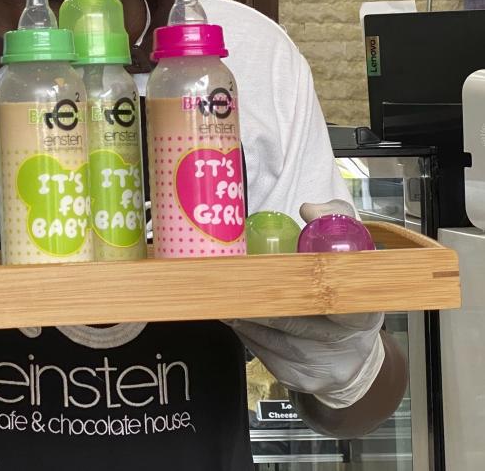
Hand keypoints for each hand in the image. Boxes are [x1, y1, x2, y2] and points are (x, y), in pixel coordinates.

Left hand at [228, 200, 384, 408]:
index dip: (308, 282)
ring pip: (270, 334)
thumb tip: (309, 210)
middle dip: (258, 296)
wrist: (353, 361)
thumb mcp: (355, 262)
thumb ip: (335, 227)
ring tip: (224, 291)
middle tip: (231, 275)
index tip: (278, 268)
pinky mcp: (297, 378)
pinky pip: (261, 350)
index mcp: (364, 311)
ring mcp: (321, 365)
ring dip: (243, 311)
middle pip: (292, 316)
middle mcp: (346, 343)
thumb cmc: (348, 300)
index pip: (341, 298)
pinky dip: (245, 329)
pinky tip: (236, 314)